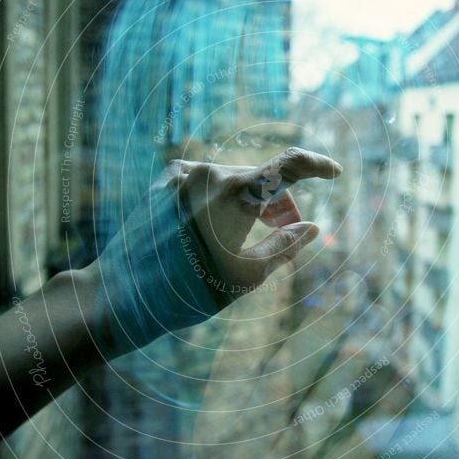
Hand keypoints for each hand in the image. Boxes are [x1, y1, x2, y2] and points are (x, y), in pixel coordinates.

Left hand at [168, 146, 342, 294]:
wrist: (124, 294)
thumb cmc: (189, 290)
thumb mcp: (247, 275)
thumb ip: (285, 245)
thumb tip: (312, 227)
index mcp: (234, 194)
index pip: (289, 164)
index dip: (317, 166)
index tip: (334, 172)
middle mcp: (209, 174)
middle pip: (261, 177)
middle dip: (278, 203)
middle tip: (283, 231)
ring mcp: (183, 174)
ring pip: (233, 179)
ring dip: (249, 200)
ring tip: (247, 233)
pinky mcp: (165, 181)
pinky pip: (205, 181)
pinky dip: (220, 197)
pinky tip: (216, 223)